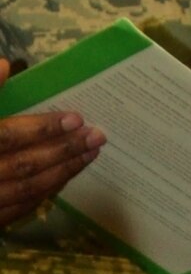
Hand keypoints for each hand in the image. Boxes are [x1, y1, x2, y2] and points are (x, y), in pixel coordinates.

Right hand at [0, 60, 103, 227]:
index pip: (6, 138)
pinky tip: (63, 178)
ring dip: (62, 172)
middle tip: (98, 135)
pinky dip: (43, 192)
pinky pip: (18, 208)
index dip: (41, 129)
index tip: (75, 117)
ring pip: (26, 190)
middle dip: (64, 150)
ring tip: (90, 153)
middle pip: (24, 166)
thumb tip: (4, 64)